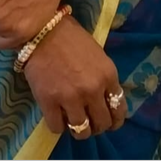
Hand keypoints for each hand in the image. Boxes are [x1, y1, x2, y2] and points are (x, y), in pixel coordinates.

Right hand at [23, 15, 126, 137]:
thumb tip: (105, 100)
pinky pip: (57, 128)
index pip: (119, 110)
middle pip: (102, 124)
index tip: (108, 120)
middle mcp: (93, 90)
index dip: (114, 120)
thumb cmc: (70, 37)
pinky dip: (58, 125)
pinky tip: (57, 115)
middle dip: (97, 126)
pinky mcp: (49, 102)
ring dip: (78, 129)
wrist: (41, 28)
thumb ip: (103, 78)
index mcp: (108, 75)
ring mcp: (71, 98)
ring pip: (81, 131)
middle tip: (89, 121)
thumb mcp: (97, 55)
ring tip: (72, 121)